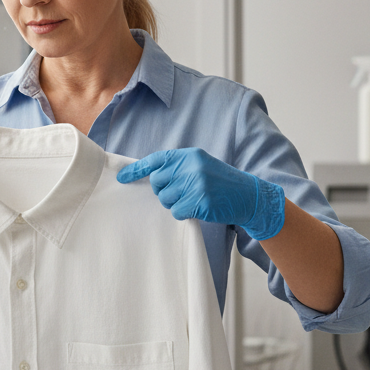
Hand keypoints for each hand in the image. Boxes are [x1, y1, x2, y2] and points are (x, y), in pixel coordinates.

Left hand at [116, 148, 284, 240]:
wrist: (248, 195)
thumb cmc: (221, 182)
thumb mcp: (200, 166)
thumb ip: (178, 168)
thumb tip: (150, 176)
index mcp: (189, 156)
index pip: (156, 160)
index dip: (136, 170)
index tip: (121, 178)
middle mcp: (191, 167)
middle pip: (157, 182)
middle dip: (163, 191)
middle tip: (181, 193)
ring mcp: (196, 184)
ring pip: (165, 199)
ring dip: (175, 203)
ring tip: (193, 199)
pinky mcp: (200, 201)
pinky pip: (177, 211)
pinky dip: (184, 213)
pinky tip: (198, 208)